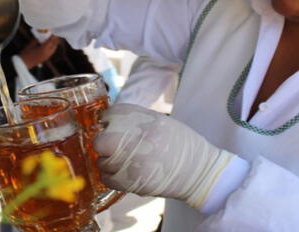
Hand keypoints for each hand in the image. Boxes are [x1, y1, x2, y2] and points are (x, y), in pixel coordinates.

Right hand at [19, 35, 59, 67]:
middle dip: (55, 39)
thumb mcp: (30, 44)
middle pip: (54, 44)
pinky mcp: (45, 58)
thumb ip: (37, 39)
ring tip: (53, 39)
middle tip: (54, 34)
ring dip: (54, 43)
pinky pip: (51, 52)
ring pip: (54, 48)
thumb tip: (40, 36)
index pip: (51, 40)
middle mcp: (47, 52)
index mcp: (43, 48)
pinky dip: (52, 47)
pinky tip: (50, 45)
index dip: (52, 35)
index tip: (52, 31)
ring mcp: (47, 56)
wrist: (24, 64)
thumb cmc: (26, 53)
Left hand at [95, 104, 235, 208]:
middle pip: (100, 141)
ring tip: (123, 162)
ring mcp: (130, 161)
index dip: (109, 122)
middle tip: (112, 147)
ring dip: (108, 162)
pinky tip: (123, 173)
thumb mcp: (158, 120)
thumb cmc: (179, 143)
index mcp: (141, 119)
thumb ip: (134, 119)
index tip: (113, 127)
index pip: (108, 116)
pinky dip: (112, 177)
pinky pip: (107, 179)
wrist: (198, 170)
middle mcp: (133, 138)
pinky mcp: (131, 182)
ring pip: (102, 162)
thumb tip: (109, 123)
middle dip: (103, 145)